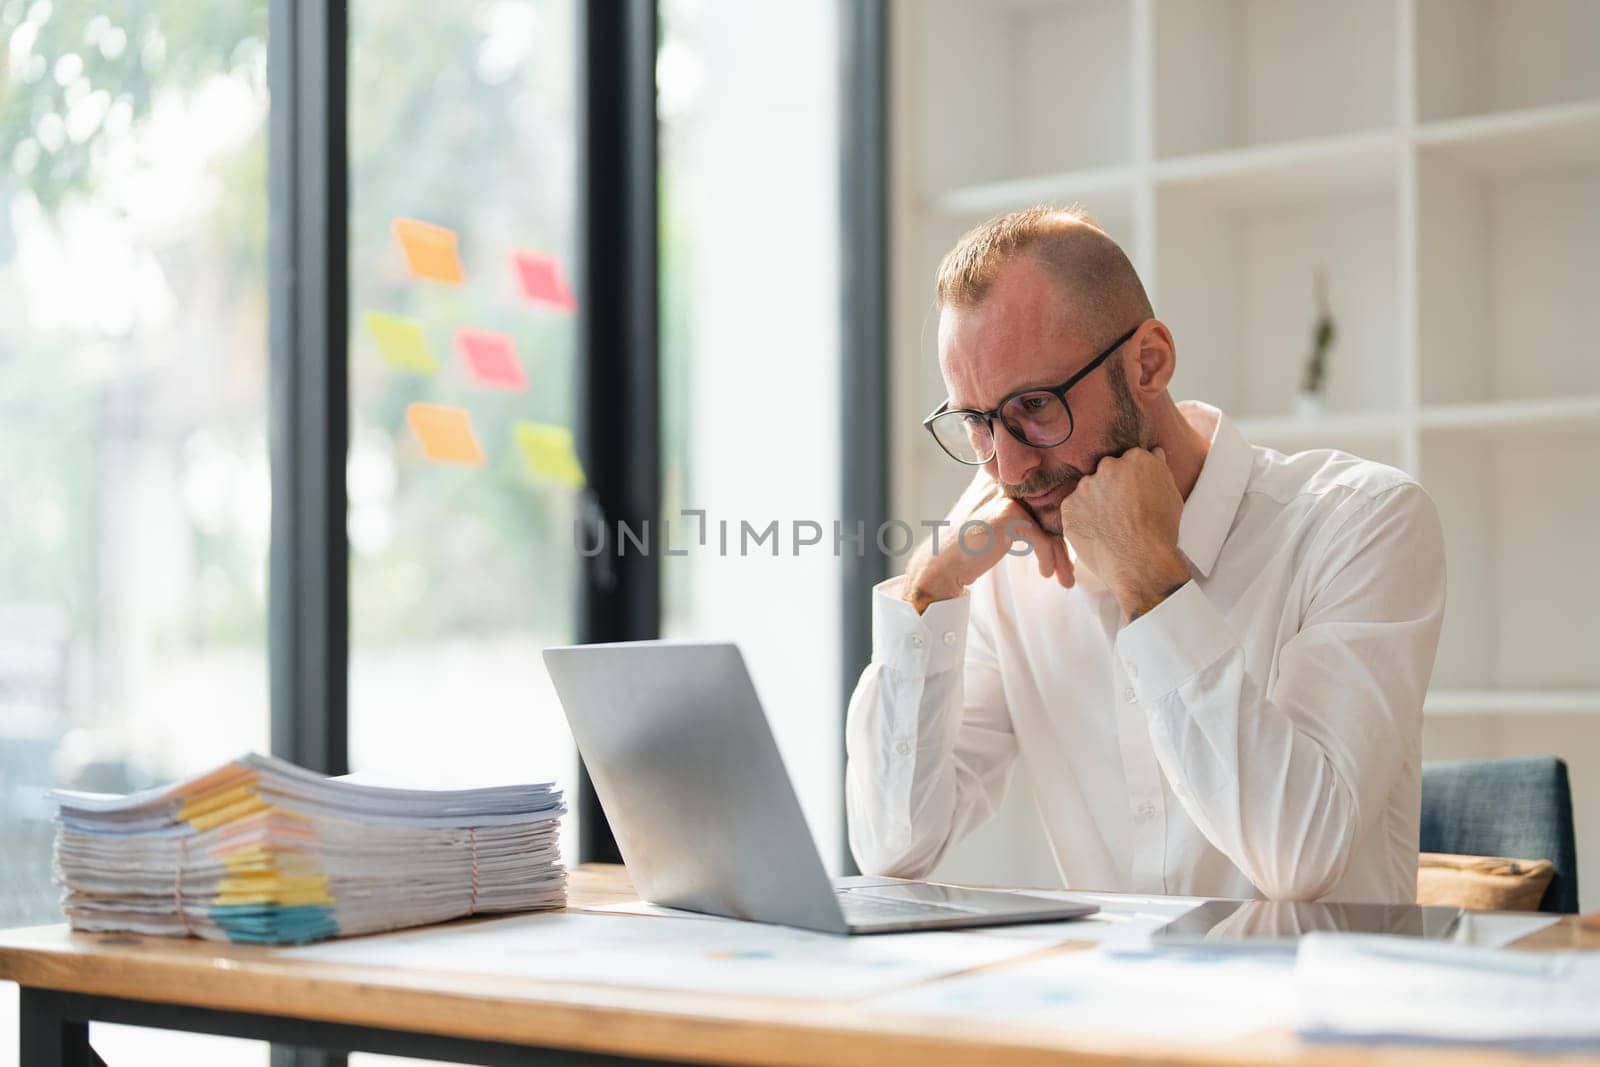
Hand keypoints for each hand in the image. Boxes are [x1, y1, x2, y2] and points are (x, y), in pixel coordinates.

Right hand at [903, 470, 1074, 611]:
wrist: (942, 563)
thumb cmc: (969, 543)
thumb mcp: (995, 514)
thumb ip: (1020, 503)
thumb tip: (1059, 514)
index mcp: (1001, 473)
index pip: (1045, 486)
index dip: (1061, 513)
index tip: (1067, 541)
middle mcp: (1003, 477)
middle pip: (1051, 504)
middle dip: (1064, 537)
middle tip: (1069, 564)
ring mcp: (1004, 494)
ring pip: (1050, 522)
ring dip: (1060, 553)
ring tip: (1065, 576)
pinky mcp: (1007, 513)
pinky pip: (1042, 537)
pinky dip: (1047, 558)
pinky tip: (1045, 572)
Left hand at [1057, 446, 1189, 620]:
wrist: (1140, 562)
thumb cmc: (1161, 531)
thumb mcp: (1171, 495)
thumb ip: (1158, 469)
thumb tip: (1154, 452)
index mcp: (1135, 458)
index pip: (1128, 461)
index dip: (1131, 481)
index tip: (1134, 497)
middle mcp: (1108, 466)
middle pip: (1105, 471)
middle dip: (1111, 488)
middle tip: (1121, 513)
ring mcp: (1086, 486)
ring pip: (1088, 490)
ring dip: (1094, 503)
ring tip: (1110, 527)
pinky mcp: (1069, 506)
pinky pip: (1073, 509)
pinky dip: (1081, 519)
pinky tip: (1097, 534)